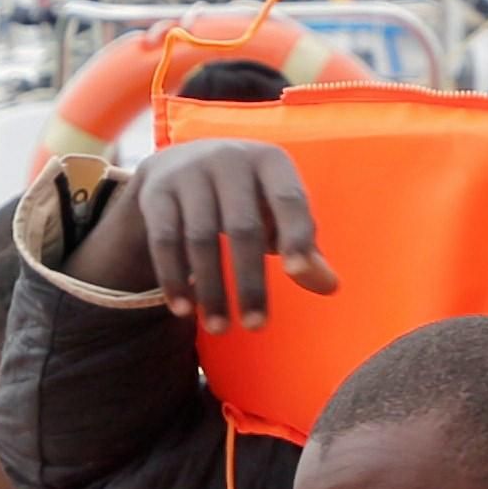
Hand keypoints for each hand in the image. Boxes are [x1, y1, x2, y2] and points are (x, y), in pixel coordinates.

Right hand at [108, 136, 337, 329]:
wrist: (179, 163)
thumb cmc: (247, 197)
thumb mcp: (277, 211)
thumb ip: (304, 247)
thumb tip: (329, 286)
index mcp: (270, 161)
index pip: (289, 199)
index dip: (295, 235)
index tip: (298, 275)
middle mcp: (229, 159)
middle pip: (242, 228)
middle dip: (250, 282)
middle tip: (256, 327)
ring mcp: (189, 173)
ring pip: (200, 239)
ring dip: (211, 289)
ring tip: (220, 329)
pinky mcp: (157, 192)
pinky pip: (165, 241)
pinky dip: (174, 279)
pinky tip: (185, 311)